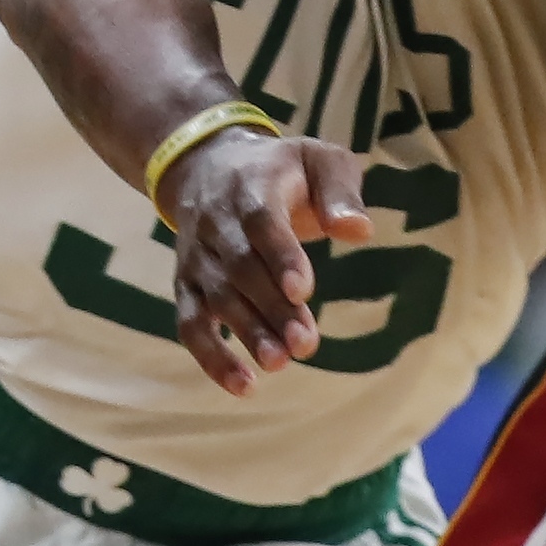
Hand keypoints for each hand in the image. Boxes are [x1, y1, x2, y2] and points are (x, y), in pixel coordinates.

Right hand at [155, 128, 371, 394]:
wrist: (206, 165)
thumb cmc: (281, 170)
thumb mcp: (318, 159)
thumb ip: (340, 191)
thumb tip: (358, 231)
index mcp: (251, 187)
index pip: (262, 223)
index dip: (280, 256)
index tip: (303, 290)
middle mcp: (216, 223)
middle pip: (240, 268)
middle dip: (271, 308)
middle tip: (305, 344)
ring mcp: (197, 256)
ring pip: (216, 298)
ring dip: (246, 333)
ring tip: (280, 363)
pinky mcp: (187, 284)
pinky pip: (190, 322)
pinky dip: (210, 356)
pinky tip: (243, 386)